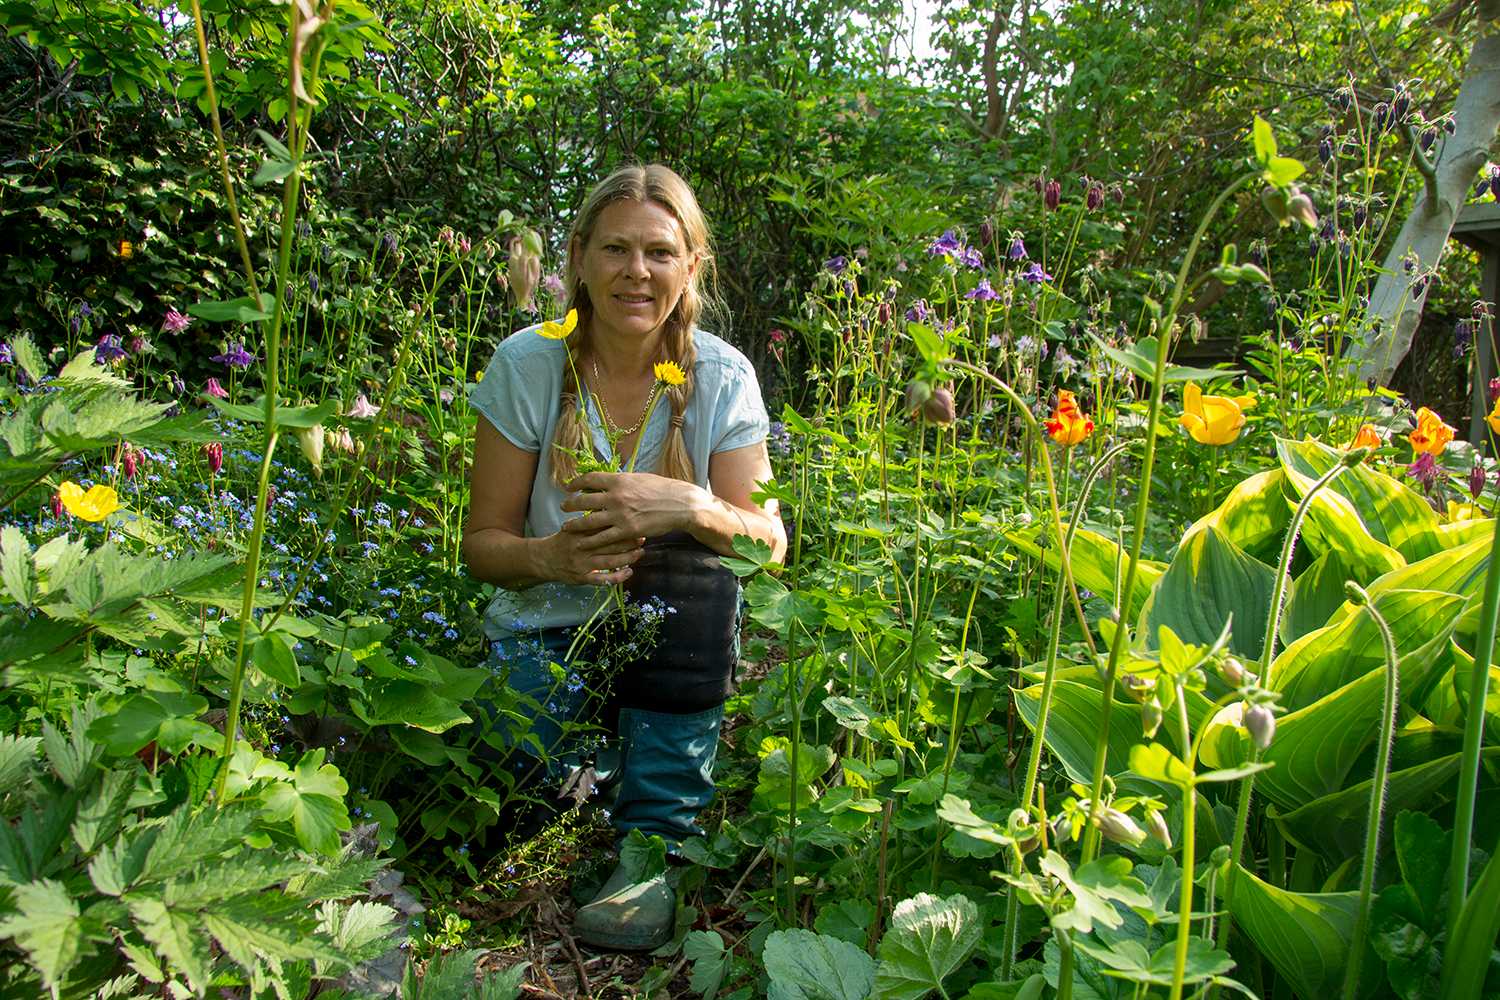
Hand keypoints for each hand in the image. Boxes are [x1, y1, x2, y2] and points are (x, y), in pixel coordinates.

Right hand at [543, 523, 644, 586]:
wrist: (545, 559)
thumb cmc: (565, 540)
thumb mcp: (574, 525)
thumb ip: (590, 519)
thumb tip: (611, 506)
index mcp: (580, 530)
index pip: (603, 525)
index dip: (621, 524)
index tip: (635, 522)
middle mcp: (581, 546)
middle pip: (609, 543)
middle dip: (629, 541)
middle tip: (642, 537)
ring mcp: (582, 563)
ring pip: (609, 561)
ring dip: (627, 558)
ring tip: (640, 553)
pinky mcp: (582, 577)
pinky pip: (602, 580)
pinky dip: (617, 577)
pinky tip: (629, 572)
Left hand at [557, 471, 701, 546]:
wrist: (680, 504)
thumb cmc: (663, 489)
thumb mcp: (639, 479)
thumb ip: (622, 481)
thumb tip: (609, 481)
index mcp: (619, 480)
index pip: (590, 479)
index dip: (576, 483)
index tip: (569, 487)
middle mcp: (616, 497)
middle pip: (584, 500)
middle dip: (570, 504)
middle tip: (563, 507)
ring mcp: (620, 515)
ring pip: (589, 521)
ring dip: (575, 524)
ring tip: (565, 527)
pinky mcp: (627, 530)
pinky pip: (603, 537)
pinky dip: (589, 541)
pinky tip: (581, 543)